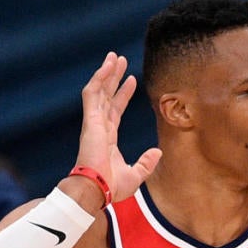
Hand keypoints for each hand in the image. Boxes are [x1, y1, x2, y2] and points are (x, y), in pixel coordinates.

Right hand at [73, 52, 161, 202]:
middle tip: (120, 60)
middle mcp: (99, 127)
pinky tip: (106, 67)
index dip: (123, 94)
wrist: (98, 190)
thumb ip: (146, 163)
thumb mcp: (135, 175)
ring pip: (98, 90)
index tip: (131, 80)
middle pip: (106, 96)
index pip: (115, 110)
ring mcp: (93, 123)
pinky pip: (92, 94)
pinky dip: (98, 79)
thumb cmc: (111, 188)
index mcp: (107, 139)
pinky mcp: (90, 120)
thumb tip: (157, 152)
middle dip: (113, 77)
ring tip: (114, 57)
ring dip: (106, 73)